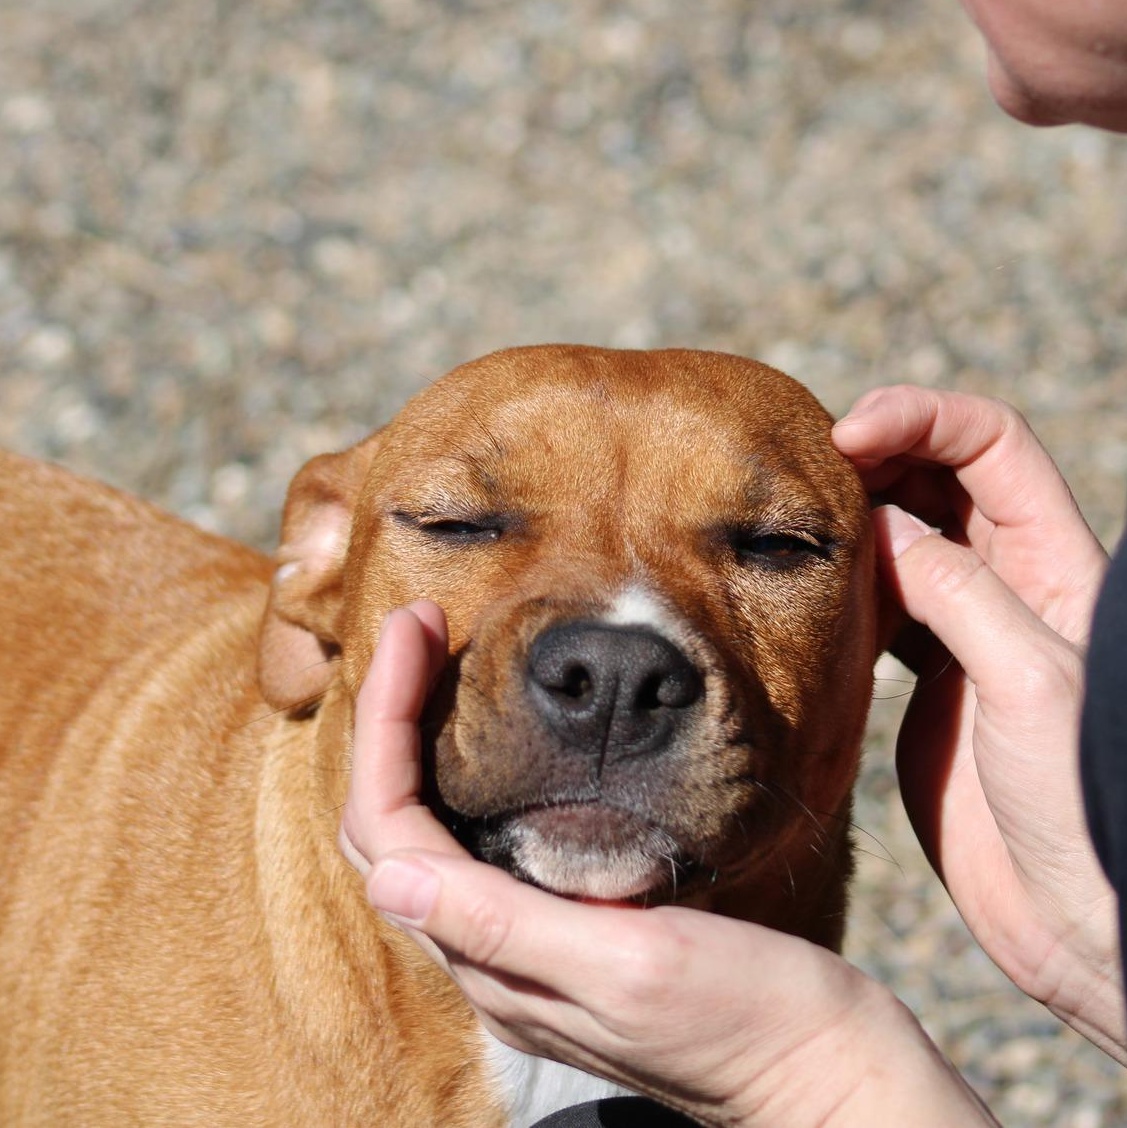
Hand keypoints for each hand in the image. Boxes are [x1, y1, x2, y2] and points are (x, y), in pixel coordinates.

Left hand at [340, 602, 997, 1127]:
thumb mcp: (633, 963)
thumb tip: (389, 882)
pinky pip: (478, 844)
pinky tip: (498, 736)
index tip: (417, 627)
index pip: (392, 831)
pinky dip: (465, 775)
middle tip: (420, 628)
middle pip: (393, 828)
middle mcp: (495, 961)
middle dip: (387, 720)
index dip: (385, 723)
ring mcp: (527, 949)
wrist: (824, 1070)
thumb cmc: (749, 1019)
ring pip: (428, 834)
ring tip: (439, 663)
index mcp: (499, 966)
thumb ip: (507, 928)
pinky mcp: (568, 932)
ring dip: (417, 743)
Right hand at [832, 385, 1124, 1059]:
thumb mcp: (1028, 678)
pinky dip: (843, 584)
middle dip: (879, 456)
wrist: (1074, 916)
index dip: (925, 421)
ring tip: (795, 518)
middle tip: (805, 471)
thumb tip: (880, 529)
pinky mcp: (927, 684)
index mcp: (1055, 567)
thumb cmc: (1082, 800)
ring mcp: (965, 634)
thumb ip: (958, 594)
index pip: (993, 448)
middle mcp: (1010, 587)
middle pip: (942, 482)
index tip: (850, 434)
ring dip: (856, 516)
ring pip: (906, 541)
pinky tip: (806, 589)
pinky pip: (881, 609)